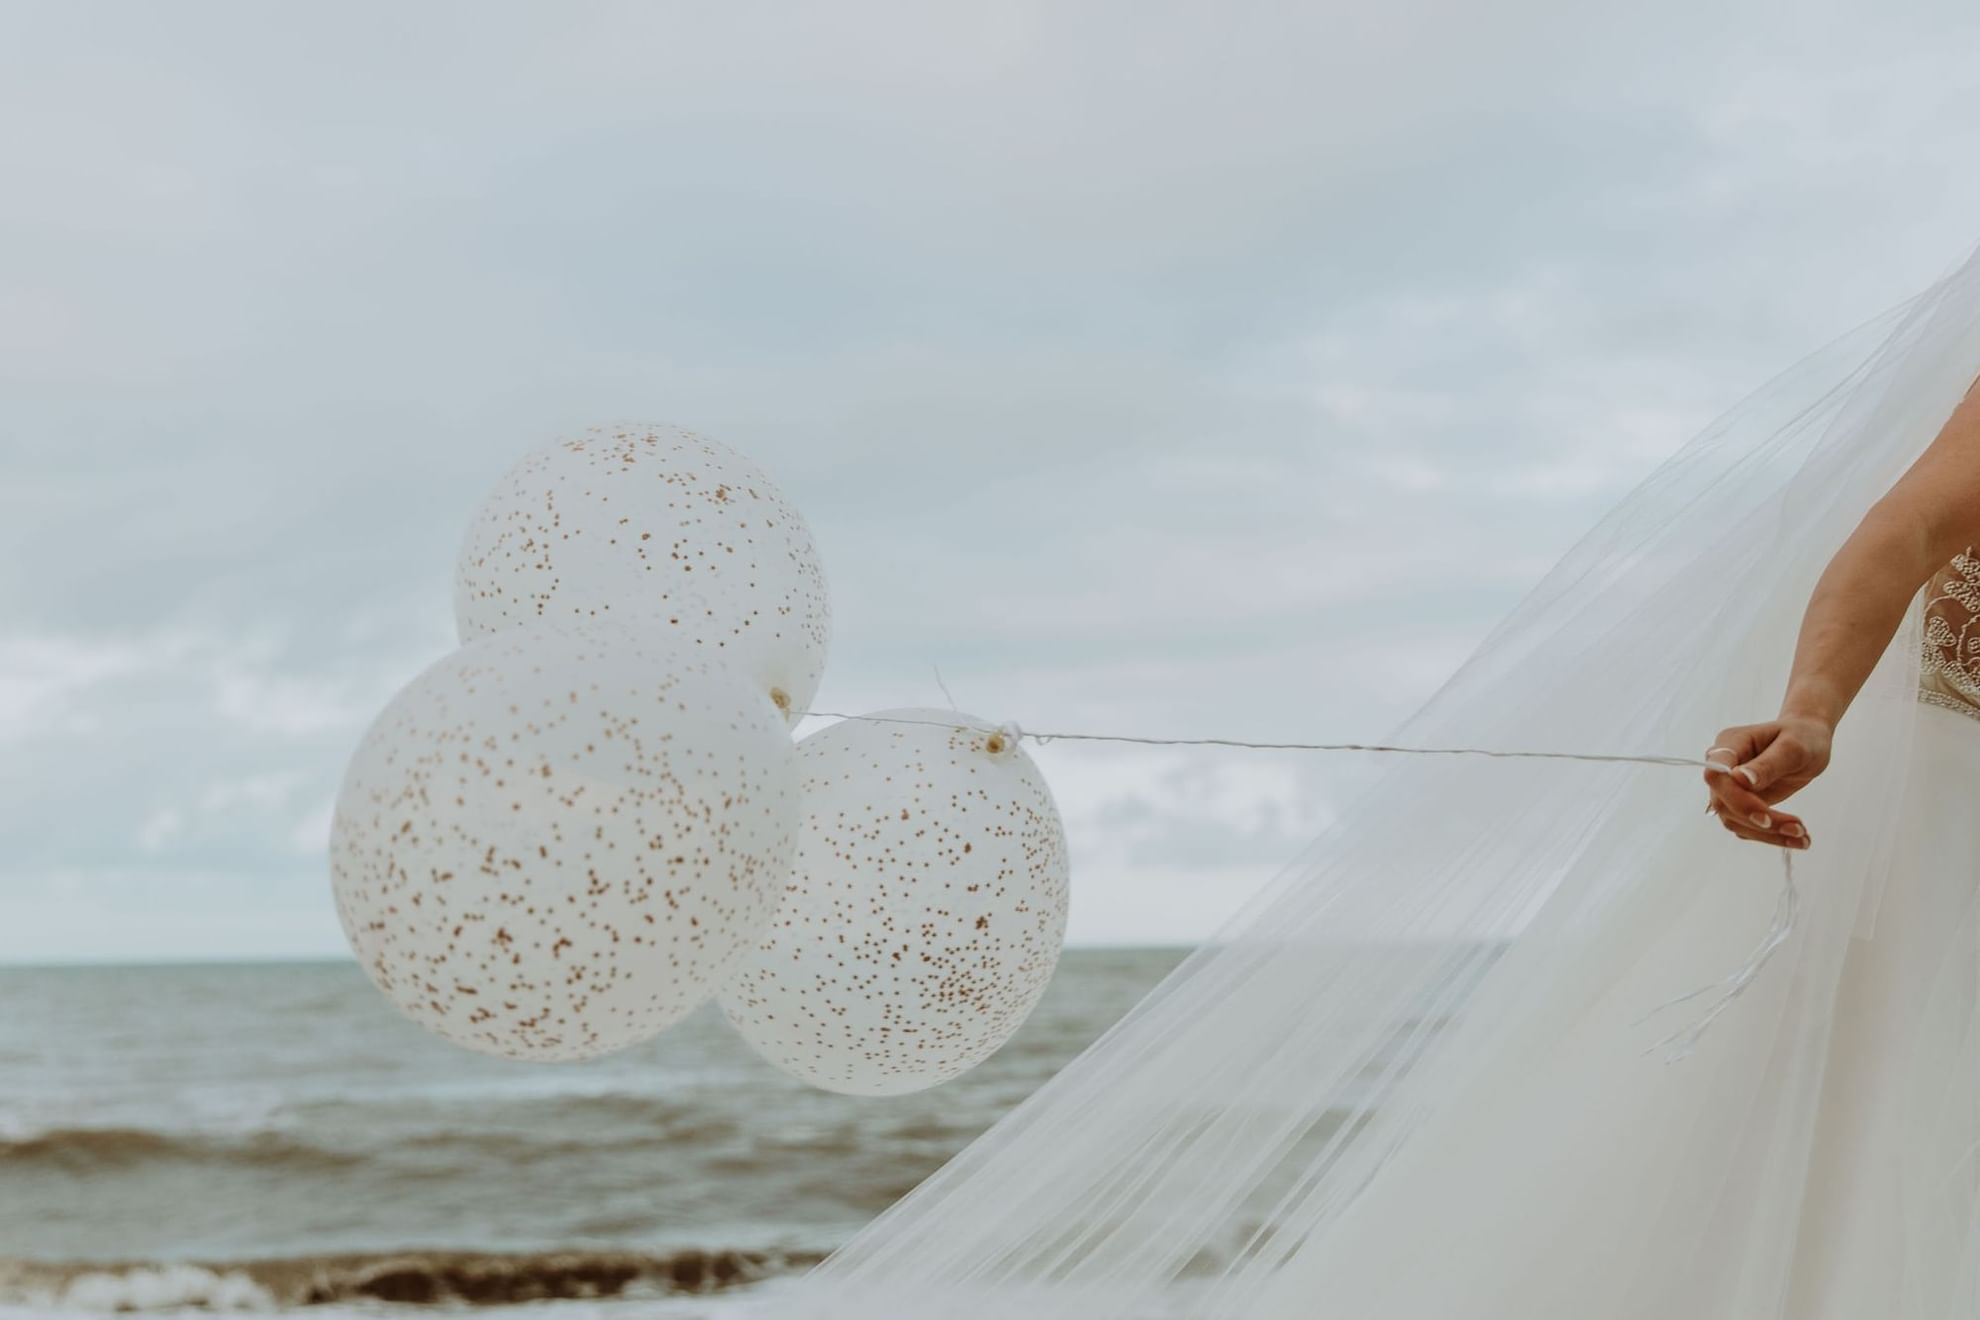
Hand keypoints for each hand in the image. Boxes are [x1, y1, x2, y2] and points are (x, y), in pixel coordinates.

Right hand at [1700, 715, 1831, 849]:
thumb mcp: (1792, 747)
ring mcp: (1731, 787)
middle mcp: (1724, 767)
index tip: (1765, 816)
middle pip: (1724, 803)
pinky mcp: (1742, 802)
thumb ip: (1767, 764)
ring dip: (1767, 834)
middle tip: (1798, 828)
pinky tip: (1797, 837)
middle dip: (1758, 821)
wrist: (1808, 739)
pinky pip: (1747, 826)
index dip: (1735, 798)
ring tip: (1803, 836)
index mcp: (1730, 745)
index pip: (1716, 774)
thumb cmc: (1802, 736)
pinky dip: (1771, 836)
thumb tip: (1741, 780)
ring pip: (1734, 820)